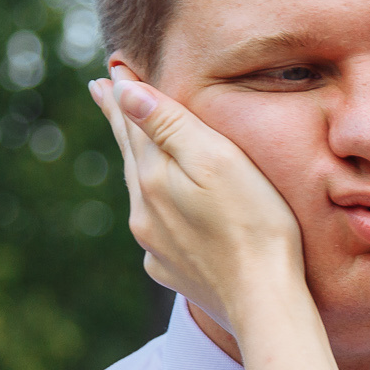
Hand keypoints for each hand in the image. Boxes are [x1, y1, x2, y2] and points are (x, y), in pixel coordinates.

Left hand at [90, 66, 306, 331]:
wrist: (266, 301)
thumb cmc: (256, 222)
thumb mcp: (217, 159)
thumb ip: (170, 125)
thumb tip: (124, 91)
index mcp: (152, 178)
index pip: (133, 123)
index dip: (126, 92)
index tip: (113, 67)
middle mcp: (143, 213)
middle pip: (131, 156)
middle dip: (121, 122)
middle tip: (104, 92)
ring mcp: (156, 246)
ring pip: (140, 193)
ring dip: (136, 163)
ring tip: (130, 142)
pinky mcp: (172, 270)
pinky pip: (157, 230)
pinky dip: (156, 209)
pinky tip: (162, 209)